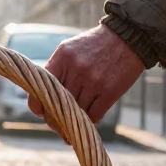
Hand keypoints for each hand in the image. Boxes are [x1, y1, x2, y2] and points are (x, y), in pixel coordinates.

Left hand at [30, 24, 145, 128]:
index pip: (40, 91)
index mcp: (62, 59)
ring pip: (75, 113)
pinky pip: (93, 116)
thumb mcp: (69, 50)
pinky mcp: (109, 91)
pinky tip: (86, 121)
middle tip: (56, 126)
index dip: (38, 107)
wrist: (127, 37)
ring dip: (72, 124)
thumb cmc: (94, 47)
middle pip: (58, 106)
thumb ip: (55, 72)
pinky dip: (88, 121)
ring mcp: (93, 81)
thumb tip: (43, 102)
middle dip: (55, 120)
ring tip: (70, 128)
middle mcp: (76, 70)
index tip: (41, 113)